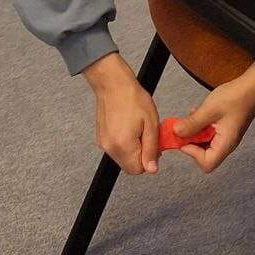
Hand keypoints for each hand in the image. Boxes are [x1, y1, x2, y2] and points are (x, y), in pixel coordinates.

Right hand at [83, 53, 160, 174]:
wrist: (114, 85)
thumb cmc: (132, 98)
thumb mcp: (151, 123)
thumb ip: (152, 148)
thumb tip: (152, 169)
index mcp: (123, 146)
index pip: (138, 170)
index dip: (149, 159)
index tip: (154, 145)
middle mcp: (110, 148)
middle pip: (129, 166)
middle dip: (141, 155)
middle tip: (147, 135)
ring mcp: (103, 143)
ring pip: (123, 158)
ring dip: (133, 149)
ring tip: (138, 128)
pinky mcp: (101, 138)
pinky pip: (116, 149)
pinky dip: (125, 143)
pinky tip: (129, 127)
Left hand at [175, 62, 254, 172]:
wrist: (254, 85)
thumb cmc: (239, 96)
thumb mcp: (210, 109)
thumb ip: (192, 123)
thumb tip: (177, 132)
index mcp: (226, 143)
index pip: (207, 163)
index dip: (193, 153)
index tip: (185, 138)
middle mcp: (227, 143)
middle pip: (204, 154)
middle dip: (192, 140)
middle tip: (185, 126)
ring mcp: (226, 136)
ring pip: (205, 143)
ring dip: (196, 131)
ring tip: (195, 116)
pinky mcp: (224, 128)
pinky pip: (209, 133)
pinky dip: (201, 125)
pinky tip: (200, 113)